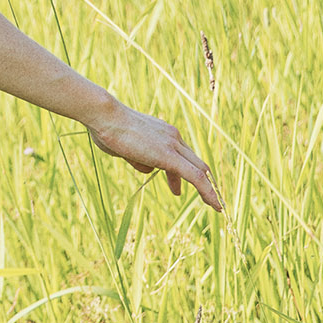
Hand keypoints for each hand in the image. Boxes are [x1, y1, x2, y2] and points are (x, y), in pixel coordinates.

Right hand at [86, 100, 222, 210]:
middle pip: (194, 161)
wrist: (105, 116)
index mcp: (162, 132)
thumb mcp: (124, 149)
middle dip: (203, 181)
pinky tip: (215, 205)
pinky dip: (208, 191)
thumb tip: (148, 169)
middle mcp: (172, 136)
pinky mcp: (170, 156)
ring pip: (199, 169)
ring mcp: (173, 144)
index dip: (179, 174)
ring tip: (218, 207)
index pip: (180, 154)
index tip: (176, 189)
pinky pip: (196, 176)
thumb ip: (138, 159)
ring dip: (209, 189)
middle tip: (208, 200)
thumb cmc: (107, 129)